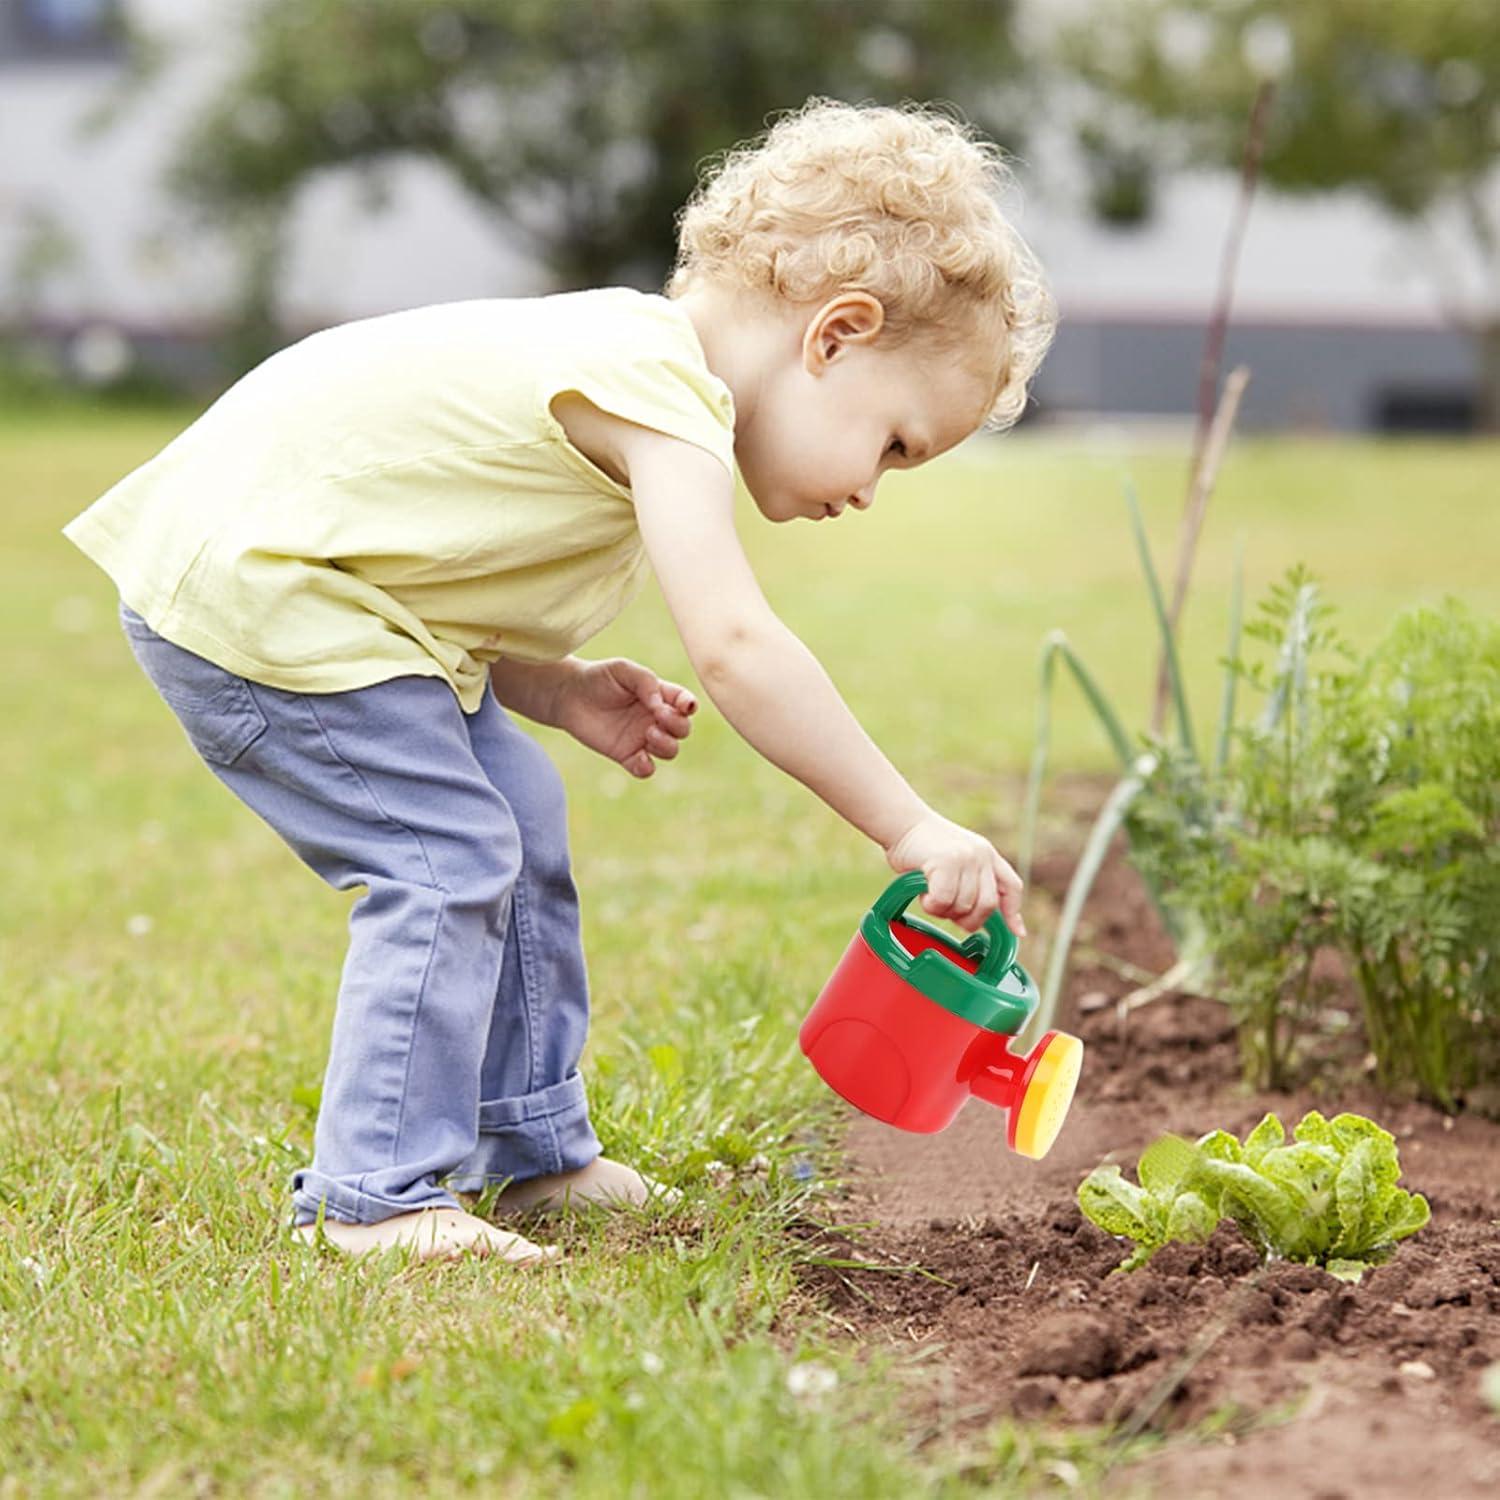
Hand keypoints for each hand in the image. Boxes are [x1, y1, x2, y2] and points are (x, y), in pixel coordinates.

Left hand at [556, 658, 696, 777]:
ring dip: (666, 745)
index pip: (685, 703)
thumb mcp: (622, 670)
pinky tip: (640, 758)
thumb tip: (660, 705)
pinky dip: (647, 768)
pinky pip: (645, 769)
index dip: (689, 706)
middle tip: (658, 716)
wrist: (567, 695)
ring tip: (648, 734)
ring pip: (670, 750)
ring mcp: (641, 738)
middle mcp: (655, 718)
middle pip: (682, 730)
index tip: (683, 706)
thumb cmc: (598, 677)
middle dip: (678, 725)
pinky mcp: (626, 755)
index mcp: (660, 696)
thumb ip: (645, 681)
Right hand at [884, 810, 1026, 937]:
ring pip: (964, 905)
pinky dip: (932, 905)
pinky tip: (924, 896)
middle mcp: (982, 855)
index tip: (1017, 932)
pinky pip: (944, 900)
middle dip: (968, 919)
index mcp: (987, 855)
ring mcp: (966, 857)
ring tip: (929, 896)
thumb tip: (973, 914)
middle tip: (947, 912)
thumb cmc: (922, 847)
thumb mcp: (955, 860)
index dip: (1013, 912)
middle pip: (988, 905)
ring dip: (943, 911)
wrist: (902, 823)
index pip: (1011, 886)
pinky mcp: (948, 861)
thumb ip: (969, 882)